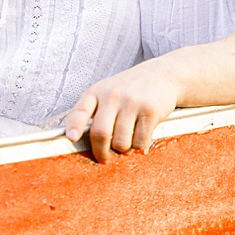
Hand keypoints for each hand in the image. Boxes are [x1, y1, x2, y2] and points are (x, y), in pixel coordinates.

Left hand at [62, 61, 183, 162]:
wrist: (162, 75)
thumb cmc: (130, 89)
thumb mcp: (107, 92)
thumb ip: (95, 111)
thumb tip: (82, 141)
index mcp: (96, 92)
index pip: (80, 111)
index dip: (74, 126)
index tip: (72, 138)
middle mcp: (112, 95)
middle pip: (101, 133)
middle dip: (101, 152)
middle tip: (104, 158)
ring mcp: (131, 102)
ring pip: (121, 142)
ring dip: (123, 150)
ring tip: (126, 143)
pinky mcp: (150, 111)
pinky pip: (140, 142)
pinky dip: (139, 146)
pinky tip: (140, 137)